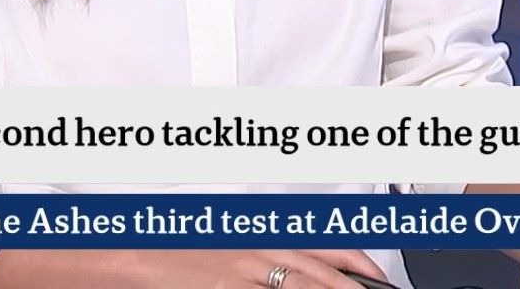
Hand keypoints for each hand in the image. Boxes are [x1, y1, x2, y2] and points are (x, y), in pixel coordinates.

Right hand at [123, 248, 390, 287]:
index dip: (362, 265)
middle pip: (323, 272)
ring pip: (301, 287)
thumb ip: (267, 262)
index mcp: (267, 236)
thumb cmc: (181, 252)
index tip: (381, 279)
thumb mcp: (234, 251)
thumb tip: (292, 273)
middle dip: (356, 288)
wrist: (137, 255)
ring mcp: (244, 272)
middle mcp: (261, 250)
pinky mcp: (226, 288)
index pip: (329, 248)